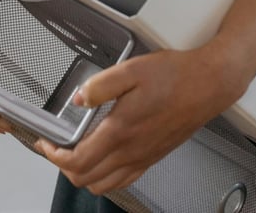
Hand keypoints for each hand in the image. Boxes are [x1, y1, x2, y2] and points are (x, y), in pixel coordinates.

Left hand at [35, 44, 245, 194]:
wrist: (208, 84)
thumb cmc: (175, 76)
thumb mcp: (132, 69)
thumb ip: (100, 85)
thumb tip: (78, 99)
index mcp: (120, 131)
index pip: (78, 161)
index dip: (55, 156)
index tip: (46, 144)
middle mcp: (130, 151)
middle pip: (86, 178)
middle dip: (64, 167)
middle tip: (57, 147)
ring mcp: (143, 158)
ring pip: (103, 185)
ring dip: (84, 175)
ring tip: (76, 154)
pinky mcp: (153, 157)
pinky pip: (123, 181)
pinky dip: (106, 178)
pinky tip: (105, 160)